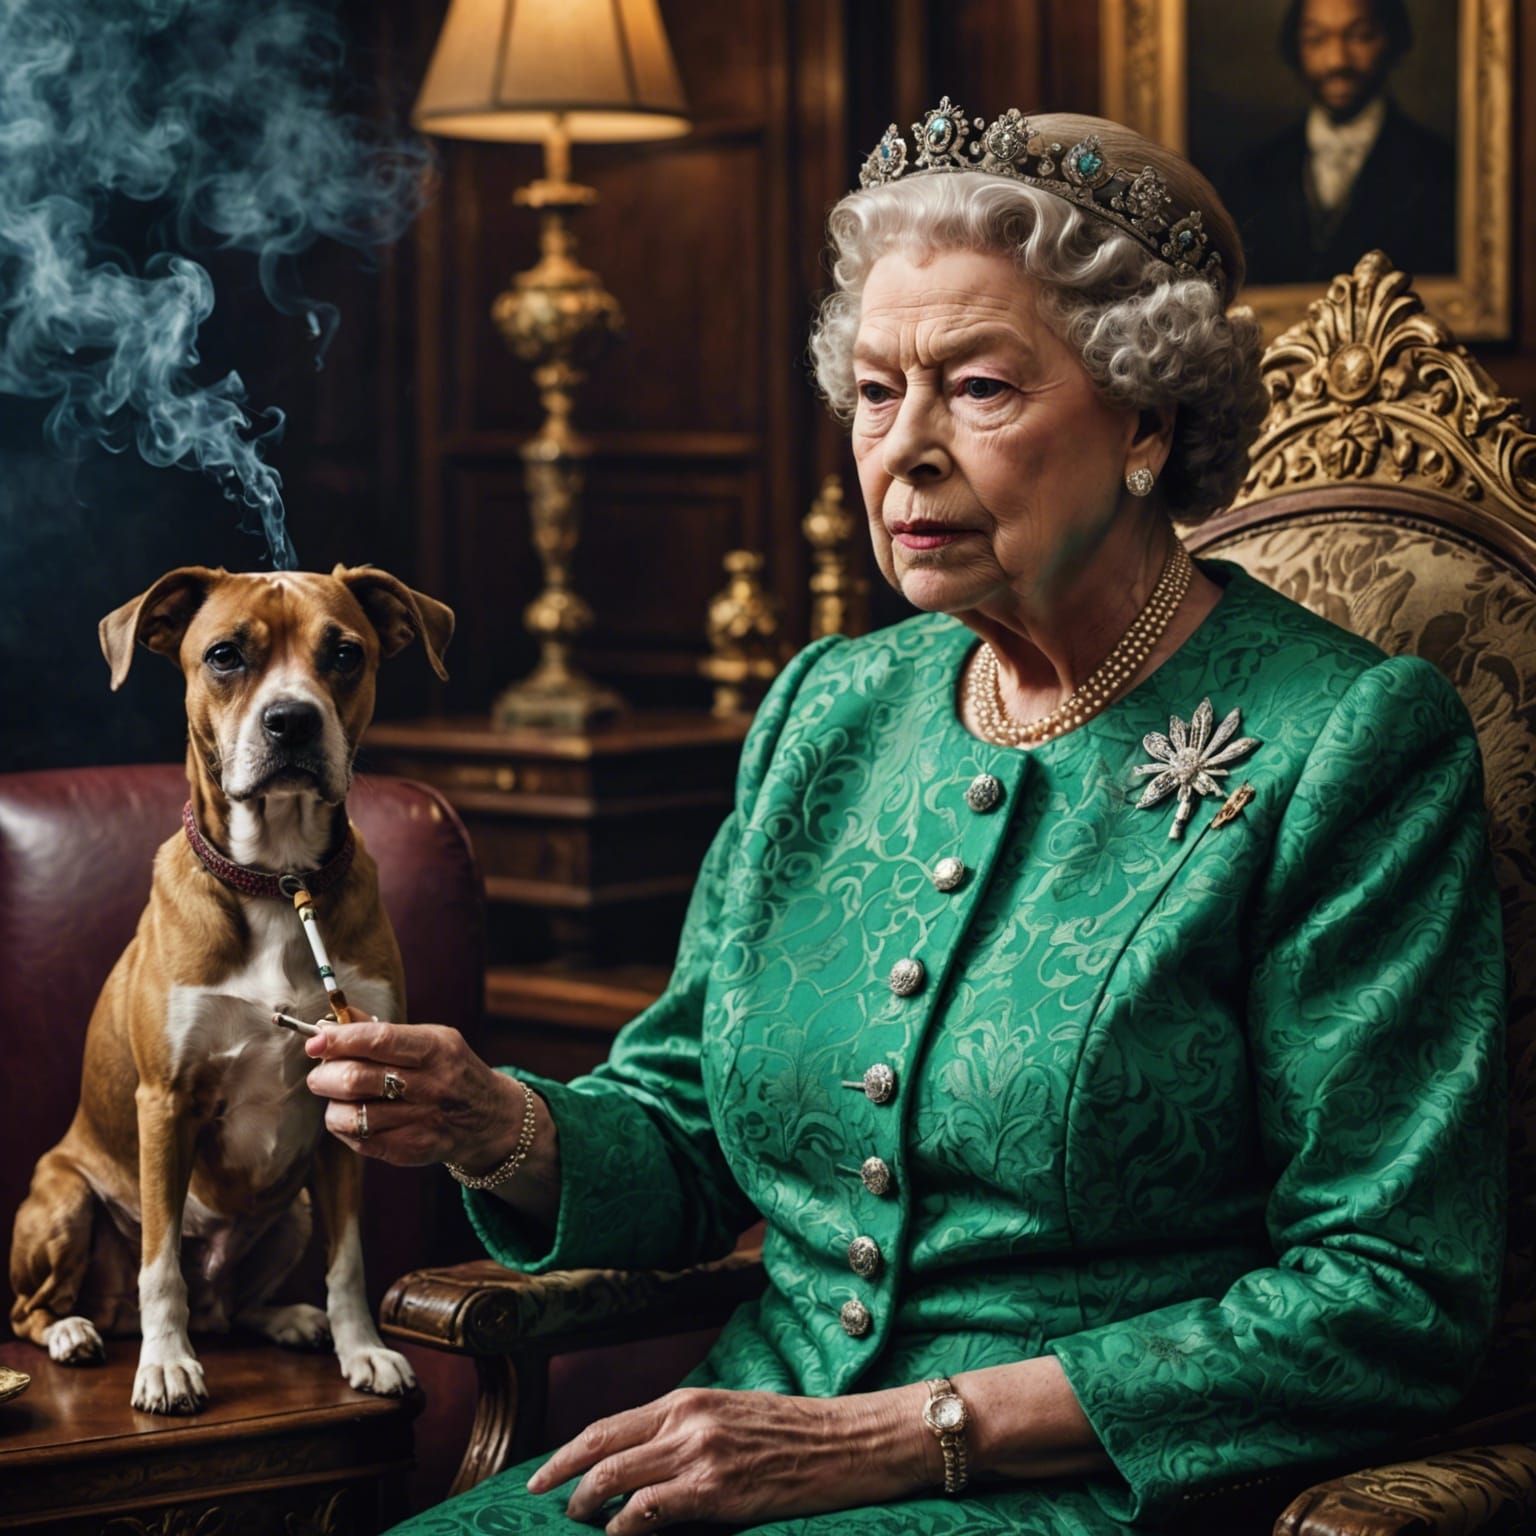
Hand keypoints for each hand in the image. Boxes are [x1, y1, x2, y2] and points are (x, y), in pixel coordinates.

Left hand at [302, 1019, 526, 1169]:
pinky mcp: (411, 1149)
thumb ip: (382, 1030)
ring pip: (351, 1115)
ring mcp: (421, 1121)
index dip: (340, 1040)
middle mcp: (430, 1085)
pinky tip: (354, 1116)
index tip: (314, 1042)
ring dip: (332, 1105)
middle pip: (356, 1079)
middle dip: (324, 1075)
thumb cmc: (450, 1070)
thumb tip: (330, 1024)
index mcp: (435, 1049)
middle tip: (320, 1073)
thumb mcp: (431, 1038)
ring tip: (338, 1097)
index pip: (378, 1040)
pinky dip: (345, 1127)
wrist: (489, 1117)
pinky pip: (358, 1140)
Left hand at [524, 1383, 938, 1532]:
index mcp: (689, 1399)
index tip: (543, 1475)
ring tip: (578, 1523)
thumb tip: (644, 1465)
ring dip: (589, 1506)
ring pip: (617, 1479)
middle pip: (601, 1448)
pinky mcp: (718, 1490)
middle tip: (544, 1504)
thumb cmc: (797, 1434)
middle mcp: (687, 1419)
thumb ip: (688, 1433)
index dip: (569, 1453)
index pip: (609, 1425)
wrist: (850, 1440)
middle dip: (564, 1480)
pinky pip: (651, 1509)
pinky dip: (627, 1525)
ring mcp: (701, 1453)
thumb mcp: (733, 1417)